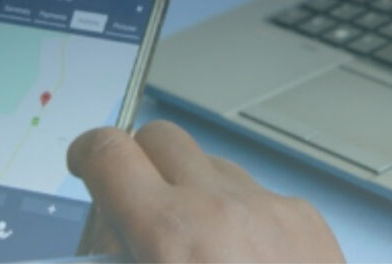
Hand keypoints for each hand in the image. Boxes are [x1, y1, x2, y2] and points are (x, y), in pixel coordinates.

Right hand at [68, 120, 344, 262]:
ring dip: (191, 191)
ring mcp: (271, 207)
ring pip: (212, 165)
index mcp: (172, 234)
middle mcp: (223, 207)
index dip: (89, 155)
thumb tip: (113, 247)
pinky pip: (257, 193)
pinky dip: (239, 213)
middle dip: (139, 165)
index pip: (110, 154)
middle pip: (162, 139)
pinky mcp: (306, 218)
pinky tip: (241, 262)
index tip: (86, 167)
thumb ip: (129, 255)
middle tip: (132, 209)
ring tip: (192, 248)